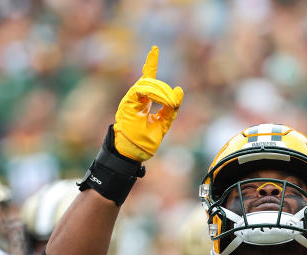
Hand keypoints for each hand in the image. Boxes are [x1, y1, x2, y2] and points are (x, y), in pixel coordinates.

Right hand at [113, 46, 183, 161]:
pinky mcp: (127, 102)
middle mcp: (135, 97)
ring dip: (162, 92)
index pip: (147, 78)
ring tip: (170, 103)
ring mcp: (130, 99)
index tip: (154, 49)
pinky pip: (142, 90)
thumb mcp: (163, 123)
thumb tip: (179, 90)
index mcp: (142, 101)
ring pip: (148, 84)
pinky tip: (163, 100)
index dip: (151, 63)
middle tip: (173, 102)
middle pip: (152, 82)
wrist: (132, 153)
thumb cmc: (144, 141)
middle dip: (165, 90)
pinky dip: (154, 93)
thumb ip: (170, 108)